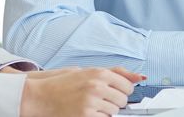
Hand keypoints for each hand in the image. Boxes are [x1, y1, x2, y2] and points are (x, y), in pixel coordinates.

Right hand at [19, 66, 142, 116]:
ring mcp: (91, 102)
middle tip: (100, 99)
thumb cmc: (65, 83)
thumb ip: (116, 72)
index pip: (127, 86)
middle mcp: (97, 86)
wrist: (42, 95)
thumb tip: (141, 77)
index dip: (122, 91)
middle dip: (115, 102)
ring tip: (92, 104)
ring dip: (106, 110)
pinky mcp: (85, 115)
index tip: (114, 92)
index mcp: (99, 73)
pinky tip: (88, 111)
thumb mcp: (90, 71)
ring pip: (114, 112)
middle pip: (122, 101)